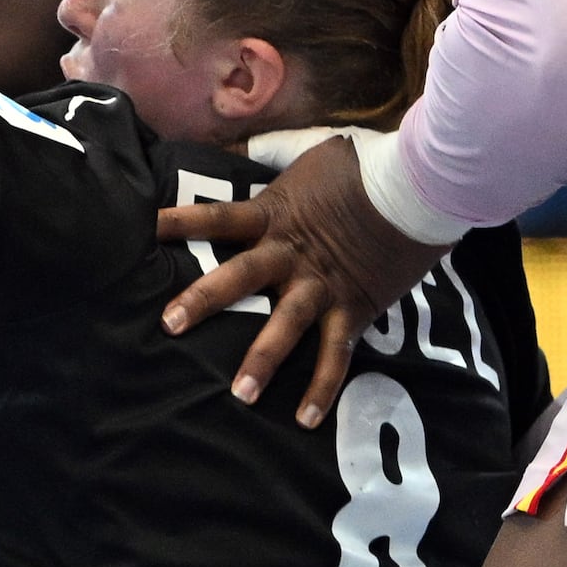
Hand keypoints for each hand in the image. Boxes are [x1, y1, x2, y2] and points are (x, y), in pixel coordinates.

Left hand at [157, 133, 446, 425]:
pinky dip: (323, 388)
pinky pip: (335, 355)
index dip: (183, 222)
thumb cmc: (367, 165)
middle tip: (168, 325)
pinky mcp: (354, 308)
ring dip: (261, 360)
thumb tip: (240, 147)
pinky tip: (306, 419)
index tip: (146, 230)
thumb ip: (275, 156)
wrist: (420, 185)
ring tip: (238, 395)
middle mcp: (290, 253)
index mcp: (276, 214)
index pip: (219, 217)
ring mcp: (321, 284)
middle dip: (202, 301)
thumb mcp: (313, 155)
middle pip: (238, 277)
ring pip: (283, 326)